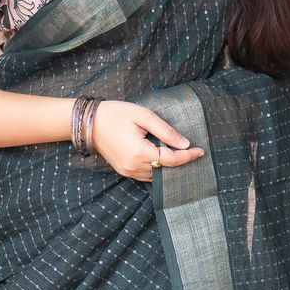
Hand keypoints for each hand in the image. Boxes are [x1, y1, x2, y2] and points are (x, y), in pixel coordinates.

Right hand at [89, 100, 205, 182]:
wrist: (88, 123)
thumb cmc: (116, 114)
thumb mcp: (143, 116)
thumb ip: (165, 130)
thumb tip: (184, 143)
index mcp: (139, 152)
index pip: (170, 159)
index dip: (187, 156)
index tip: (200, 151)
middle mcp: (134, 166)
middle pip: (165, 170)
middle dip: (181, 163)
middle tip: (194, 153)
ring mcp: (128, 171)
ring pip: (156, 175)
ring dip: (169, 167)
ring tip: (182, 157)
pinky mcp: (124, 171)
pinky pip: (146, 175)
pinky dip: (157, 169)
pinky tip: (164, 160)